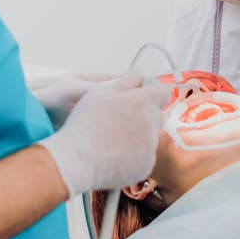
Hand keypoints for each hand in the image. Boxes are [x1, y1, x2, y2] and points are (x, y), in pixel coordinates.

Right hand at [38, 72, 172, 195]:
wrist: (76, 161)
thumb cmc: (84, 125)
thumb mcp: (99, 93)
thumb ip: (125, 81)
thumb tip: (138, 73)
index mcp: (141, 102)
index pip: (163, 93)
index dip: (153, 94)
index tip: (143, 98)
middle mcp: (150, 123)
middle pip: (157, 115)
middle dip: (145, 115)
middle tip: (123, 120)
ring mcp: (150, 146)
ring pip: (151, 137)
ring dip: (139, 136)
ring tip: (115, 140)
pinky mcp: (146, 165)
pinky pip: (146, 156)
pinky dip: (136, 155)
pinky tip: (116, 154)